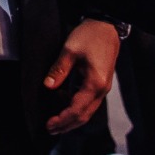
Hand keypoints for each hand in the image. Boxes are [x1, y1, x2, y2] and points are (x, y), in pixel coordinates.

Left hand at [43, 19, 120, 133]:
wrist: (106, 26)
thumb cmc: (89, 35)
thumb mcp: (69, 50)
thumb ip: (59, 70)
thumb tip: (48, 87)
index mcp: (95, 83)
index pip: (77, 109)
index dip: (62, 119)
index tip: (49, 124)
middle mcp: (101, 90)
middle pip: (84, 115)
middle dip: (67, 124)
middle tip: (50, 129)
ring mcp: (103, 87)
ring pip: (87, 111)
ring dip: (72, 118)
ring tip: (56, 122)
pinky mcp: (100, 83)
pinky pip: (89, 102)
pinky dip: (76, 107)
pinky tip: (64, 103)